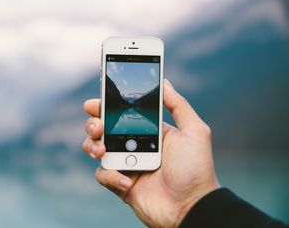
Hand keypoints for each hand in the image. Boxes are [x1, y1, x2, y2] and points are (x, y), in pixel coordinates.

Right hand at [82, 79, 219, 227]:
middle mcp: (135, 145)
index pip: (123, 112)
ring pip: (96, 148)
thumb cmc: (196, 169)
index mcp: (149, 130)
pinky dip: (110, 176)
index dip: (107, 105)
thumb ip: (178, 105)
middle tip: (97, 126)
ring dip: (92, 145)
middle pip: (104, 128)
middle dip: (94, 123)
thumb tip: (164, 82)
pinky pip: (103, 175)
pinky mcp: (120, 184)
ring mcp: (126, 164)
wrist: (192, 207)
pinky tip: (127, 180)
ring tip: (102, 149)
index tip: (95, 101)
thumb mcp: (194, 131)